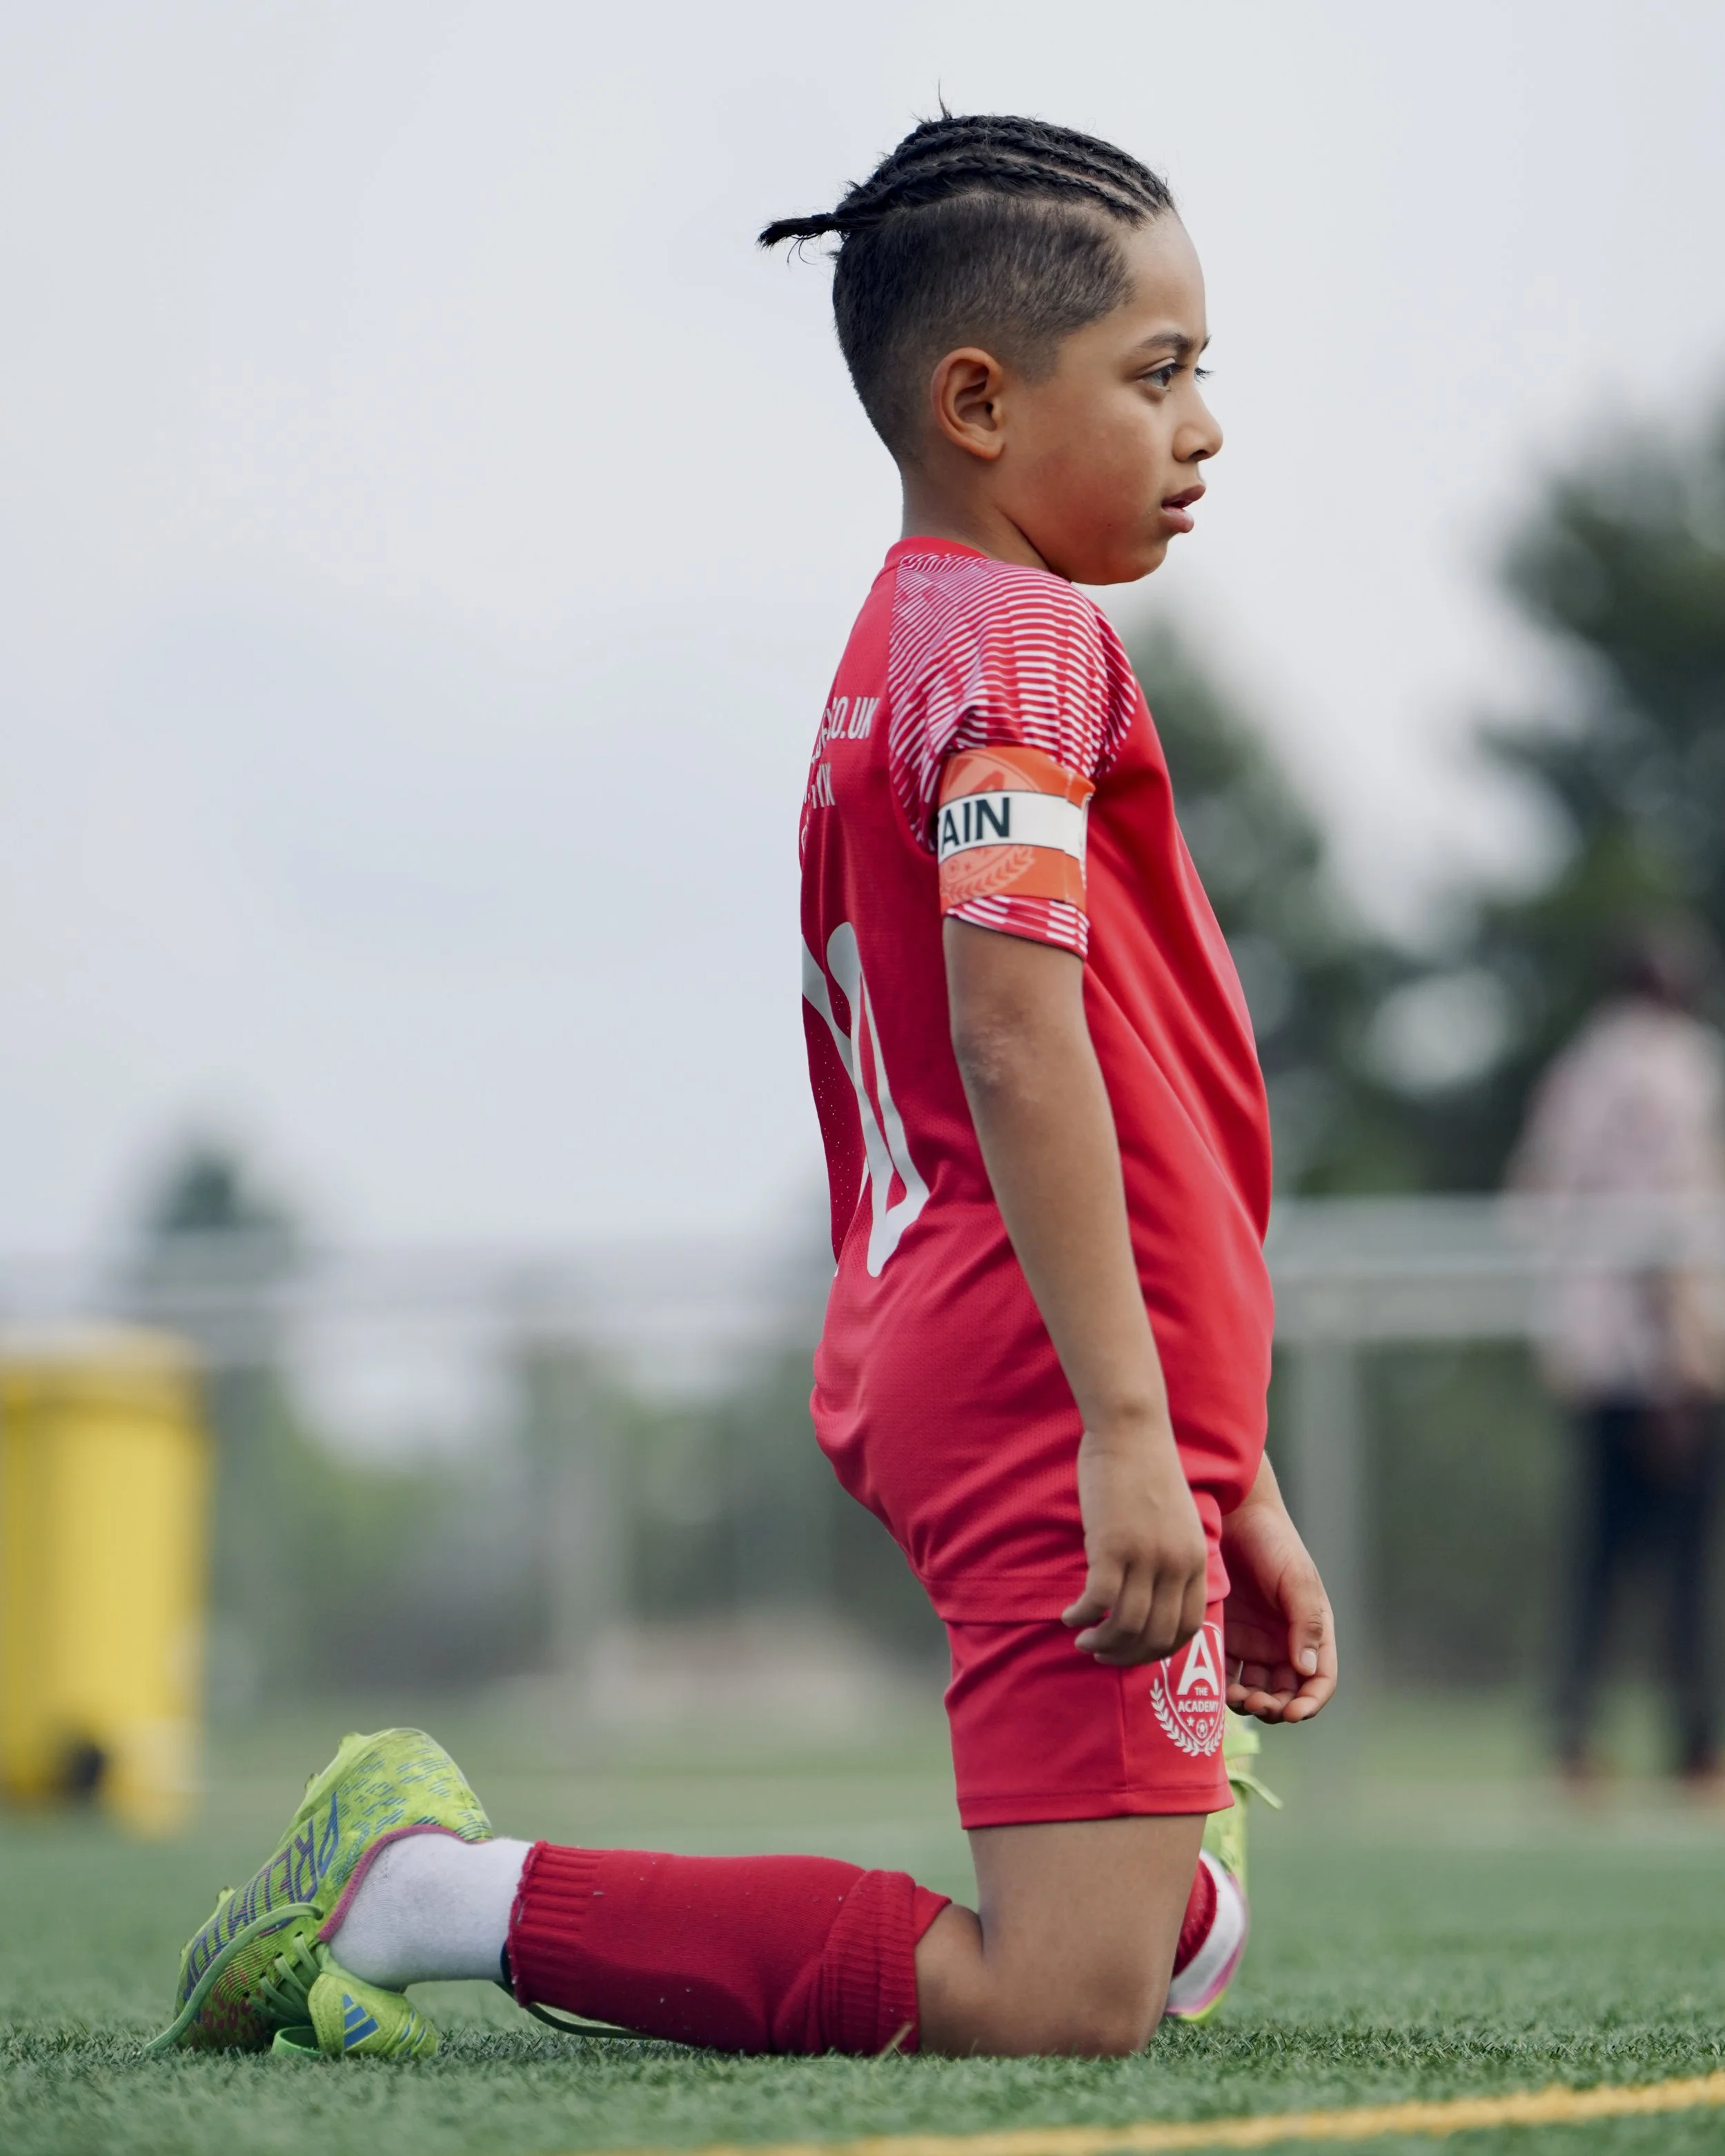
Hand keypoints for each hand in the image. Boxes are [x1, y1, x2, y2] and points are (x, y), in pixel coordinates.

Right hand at [1062, 1426, 1208, 1665]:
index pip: (1188, 1627)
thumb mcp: (1176, 1520)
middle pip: (1157, 1635)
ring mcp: (1145, 1556)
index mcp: (1195, 1559)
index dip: (1160, 1649)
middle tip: (1103, 1653)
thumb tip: (1151, 1593)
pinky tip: (1069, 1615)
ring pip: (1127, 1625)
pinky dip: (1082, 1616)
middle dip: (1129, 1655)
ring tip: (1083, 1639)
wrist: (1131, 1428)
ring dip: (1102, 1642)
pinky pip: (1098, 1600)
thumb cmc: (1147, 1468)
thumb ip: (1171, 1556)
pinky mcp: (1112, 1546)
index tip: (1136, 1650)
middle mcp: (1175, 1564)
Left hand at [1220, 1465, 1335, 1722]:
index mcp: (1311, 1631)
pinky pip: (1224, 1672)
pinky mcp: (1223, 1635)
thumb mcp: (1296, 1578)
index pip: (1319, 1679)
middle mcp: (1284, 1642)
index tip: (1292, 1713)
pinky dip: (1221, 1687)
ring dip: (1249, 1702)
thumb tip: (1307, 1669)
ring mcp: (1253, 1641)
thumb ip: (1306, 1622)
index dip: (1309, 1702)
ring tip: (1234, 1696)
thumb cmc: (1271, 1541)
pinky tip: (1212, 1686)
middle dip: (1275, 1707)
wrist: (1229, 1513)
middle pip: (1286, 1692)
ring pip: (1255, 1689)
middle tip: (1256, 1703)